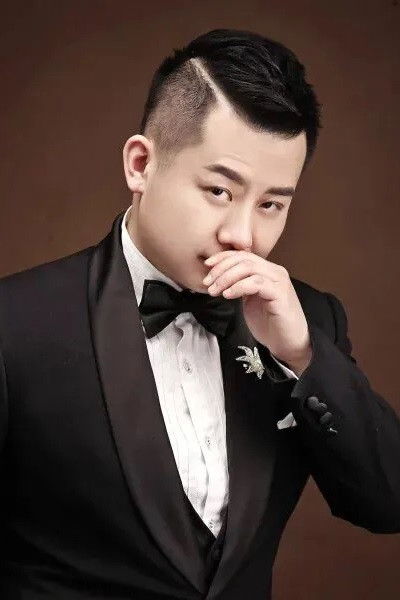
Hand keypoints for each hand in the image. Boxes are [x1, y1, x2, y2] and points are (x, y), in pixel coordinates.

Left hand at [202, 250, 311, 374]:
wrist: (288, 343)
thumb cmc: (269, 324)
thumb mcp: (249, 300)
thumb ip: (239, 285)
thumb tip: (218, 277)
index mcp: (267, 271)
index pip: (243, 255)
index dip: (223, 257)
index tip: (206, 265)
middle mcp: (275, 272)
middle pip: (244, 259)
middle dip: (221, 269)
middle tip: (208, 282)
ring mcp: (279, 282)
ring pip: (249, 268)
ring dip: (227, 278)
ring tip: (215, 291)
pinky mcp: (280, 294)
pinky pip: (256, 283)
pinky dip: (239, 287)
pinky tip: (228, 295)